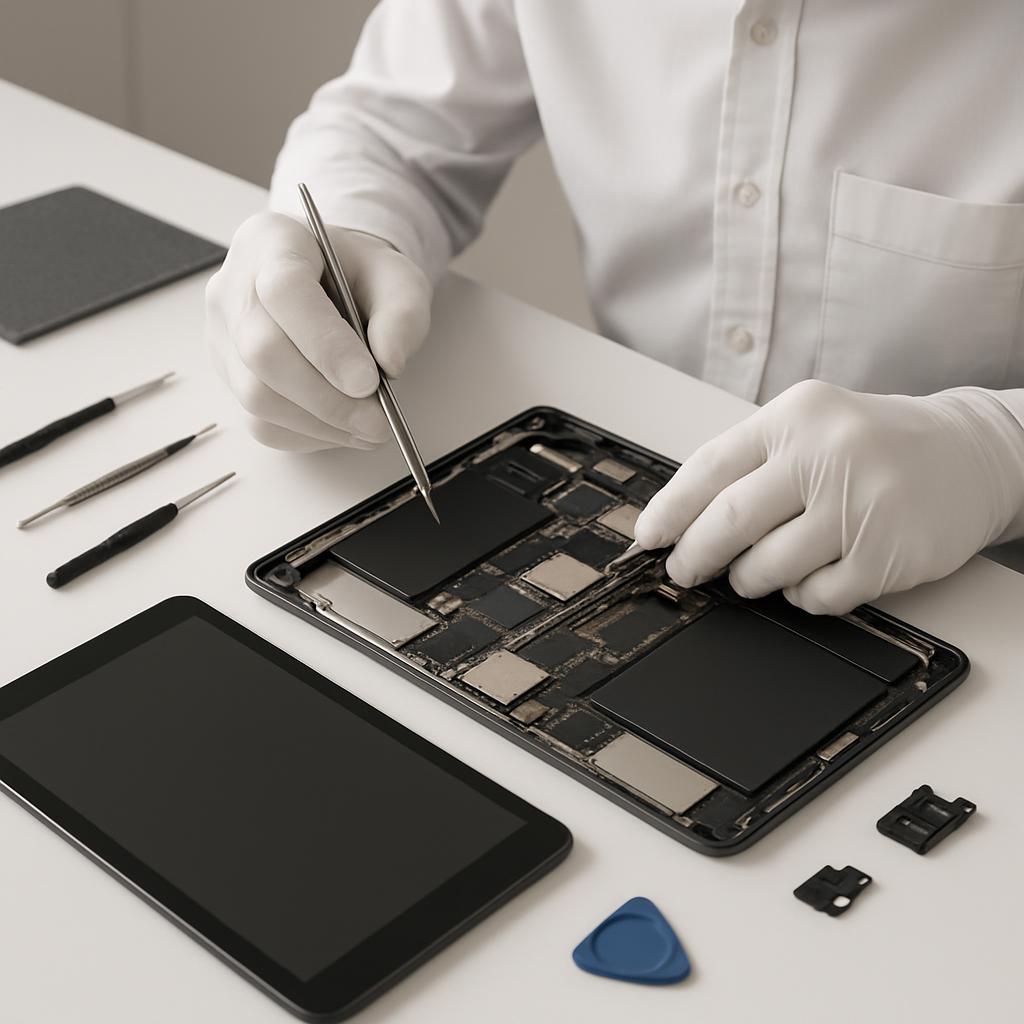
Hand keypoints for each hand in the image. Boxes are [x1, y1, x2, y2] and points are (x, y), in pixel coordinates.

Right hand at [205, 211, 430, 449]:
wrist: (335, 285)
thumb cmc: (361, 277)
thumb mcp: (398, 280)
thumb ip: (402, 314)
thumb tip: (390, 362)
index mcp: (271, 242)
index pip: (284, 291)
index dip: (325, 343)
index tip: (368, 381)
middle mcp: (232, 287)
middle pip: (264, 352)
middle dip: (328, 398)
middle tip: (378, 421)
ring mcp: (223, 336)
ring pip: (257, 396)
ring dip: (321, 423)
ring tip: (370, 428)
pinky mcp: (230, 378)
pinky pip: (260, 422)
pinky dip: (308, 435)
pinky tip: (343, 428)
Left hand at [633, 380, 1023, 613]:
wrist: (970, 454)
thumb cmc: (874, 445)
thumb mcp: (811, 427)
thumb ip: (752, 464)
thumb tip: (681, 521)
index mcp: (795, 416)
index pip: (710, 468)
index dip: (669, 510)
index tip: (647, 538)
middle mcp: (827, 454)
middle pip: (729, 523)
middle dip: (694, 557)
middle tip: (684, 571)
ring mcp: (861, 505)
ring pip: (768, 567)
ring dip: (750, 579)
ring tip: (758, 570)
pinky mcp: (890, 554)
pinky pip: (816, 596)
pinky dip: (801, 596)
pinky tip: (812, 575)